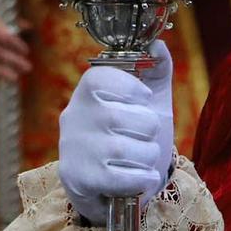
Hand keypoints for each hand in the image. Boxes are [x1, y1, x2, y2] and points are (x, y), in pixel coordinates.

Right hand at [59, 40, 176, 222]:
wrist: (117, 187)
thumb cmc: (134, 135)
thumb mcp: (149, 100)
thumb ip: (155, 69)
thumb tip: (157, 44)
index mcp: (86, 93)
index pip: (99, 78)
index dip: (130, 87)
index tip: (144, 98)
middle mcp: (73, 118)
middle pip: (119, 115)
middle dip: (147, 127)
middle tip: (146, 135)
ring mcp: (73, 150)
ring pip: (123, 148)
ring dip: (147, 155)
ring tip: (144, 158)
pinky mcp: (79, 180)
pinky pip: (120, 177)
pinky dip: (142, 178)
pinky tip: (144, 177)